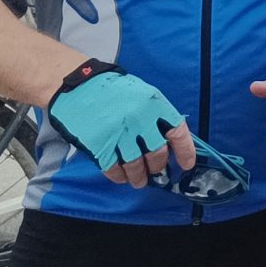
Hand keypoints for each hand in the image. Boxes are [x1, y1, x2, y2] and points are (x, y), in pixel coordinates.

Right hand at [47, 69, 193, 187]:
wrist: (78, 86)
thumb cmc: (113, 90)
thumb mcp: (142, 94)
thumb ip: (157, 115)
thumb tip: (171, 140)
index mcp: (154, 103)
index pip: (178, 132)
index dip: (185, 151)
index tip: (187, 164)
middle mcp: (139, 119)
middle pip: (157, 154)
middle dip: (158, 167)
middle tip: (156, 172)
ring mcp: (119, 133)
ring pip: (136, 166)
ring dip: (139, 177)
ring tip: (139, 180)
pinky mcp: (99, 145)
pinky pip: (113, 169)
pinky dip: (119, 176)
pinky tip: (121, 177)